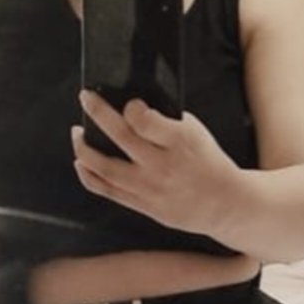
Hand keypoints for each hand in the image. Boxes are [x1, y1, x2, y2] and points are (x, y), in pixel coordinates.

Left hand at [72, 91, 238, 234]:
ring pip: (104, 167)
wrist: (225, 204)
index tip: (130, 103)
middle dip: (97, 112)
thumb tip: (130, 107)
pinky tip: (81, 162)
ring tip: (77, 133)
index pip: (144, 120)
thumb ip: (165, 120)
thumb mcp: (196, 133)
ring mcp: (149, 188)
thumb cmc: (208, 162)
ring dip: (84, 148)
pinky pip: (107, 190)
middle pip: (120, 137)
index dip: (132, 107)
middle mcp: (162, 166)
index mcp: (180, 143)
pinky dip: (88, 175)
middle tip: (86, 98)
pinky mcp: (143, 205)